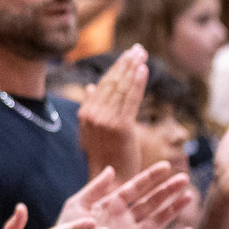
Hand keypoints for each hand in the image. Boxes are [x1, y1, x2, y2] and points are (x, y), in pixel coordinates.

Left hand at [58, 163, 195, 228]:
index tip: (166, 165)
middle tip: (184, 178)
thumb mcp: (77, 204)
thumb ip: (94, 188)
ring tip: (188, 196)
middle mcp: (125, 218)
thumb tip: (111, 169)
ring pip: (157, 219)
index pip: (135, 187)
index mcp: (112, 204)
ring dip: (173, 209)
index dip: (150, 177)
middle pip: (151, 201)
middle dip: (167, 190)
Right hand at [77, 45, 146, 181]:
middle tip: (137, 49)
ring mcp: (104, 120)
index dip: (115, 69)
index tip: (127, 55)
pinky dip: (137, 83)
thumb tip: (92, 86)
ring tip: (142, 54)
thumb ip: (94, 107)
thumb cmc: (107, 157)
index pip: (102, 85)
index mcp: (84, 114)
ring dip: (132, 68)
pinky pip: (130, 99)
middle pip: (111, 83)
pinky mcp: (119, 126)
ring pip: (120, 88)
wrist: (111, 179)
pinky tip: (143, 70)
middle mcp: (91, 114)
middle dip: (125, 64)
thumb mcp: (94, 130)